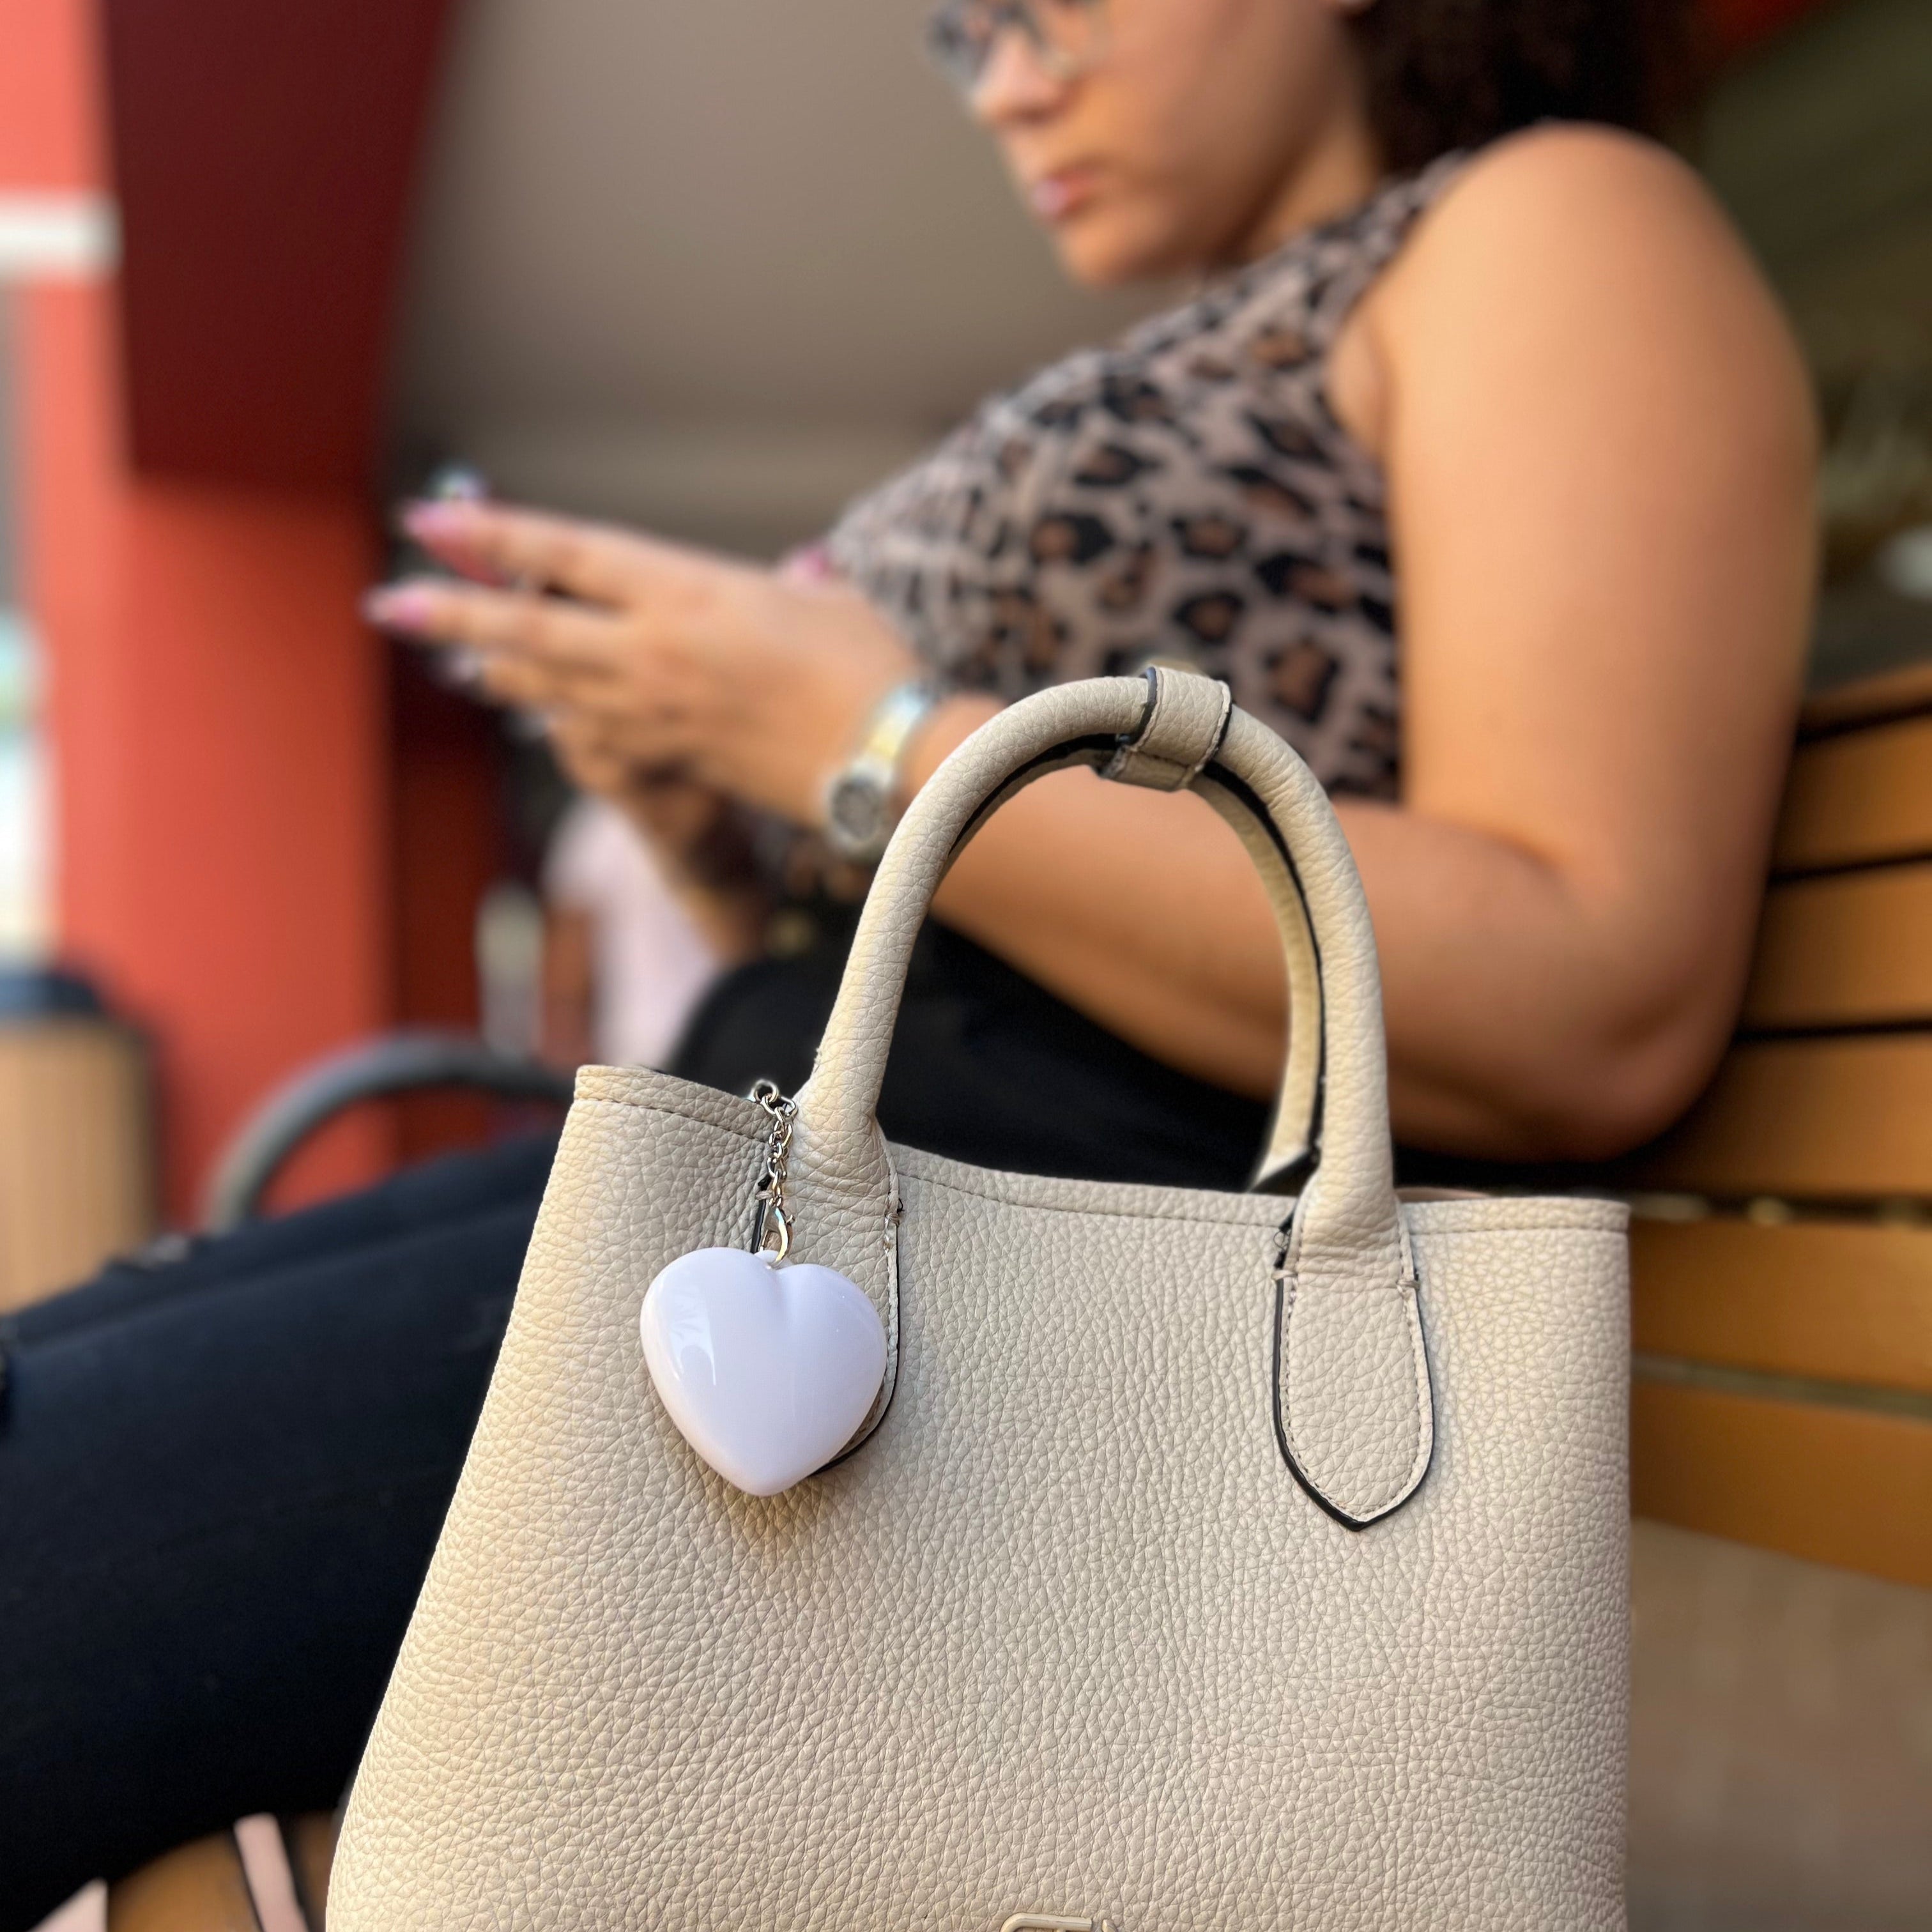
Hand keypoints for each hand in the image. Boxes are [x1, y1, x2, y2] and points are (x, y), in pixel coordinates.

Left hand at [364, 501, 921, 826]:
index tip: (434, 522)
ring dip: (499, 669)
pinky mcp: (672, 760)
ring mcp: (655, 711)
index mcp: (685, 589)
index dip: (495, 537)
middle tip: (388, 601)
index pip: (569, 554)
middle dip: (453, 612)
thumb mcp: (826, 604)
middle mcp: (653, 649)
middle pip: (530, 626)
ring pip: (549, 686)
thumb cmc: (871, 669)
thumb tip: (795, 578)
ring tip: (457, 659)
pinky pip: (593, 734)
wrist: (890, 759)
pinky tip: (541, 711)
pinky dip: (560, 717)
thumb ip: (791, 587)